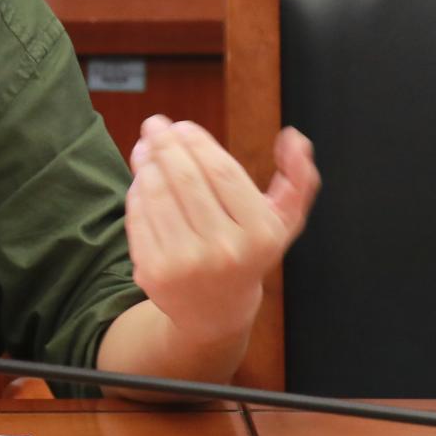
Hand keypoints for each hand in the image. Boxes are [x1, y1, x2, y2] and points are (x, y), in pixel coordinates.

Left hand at [125, 117, 319, 346]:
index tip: (183, 125)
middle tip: (154, 124)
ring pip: (158, 194)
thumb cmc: (249, 252)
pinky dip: (137, 191)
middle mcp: (225, 251)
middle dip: (166, 144)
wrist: (216, 311)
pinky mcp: (154, 272)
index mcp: (260, 234)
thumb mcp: (282, 222)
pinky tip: (141, 178)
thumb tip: (295, 139)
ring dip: (147, 162)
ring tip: (145, 147)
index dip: (199, 142)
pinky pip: (139, 217)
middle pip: (186, 179)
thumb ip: (298, 179)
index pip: (223, 172)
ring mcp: (186, 264)